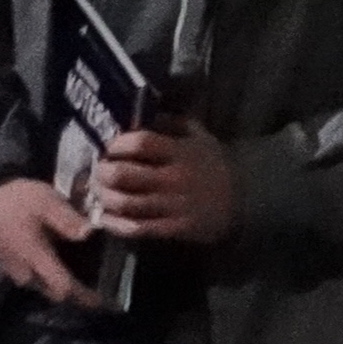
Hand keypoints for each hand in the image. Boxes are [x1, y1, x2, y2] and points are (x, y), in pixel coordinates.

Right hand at [0, 174, 109, 307]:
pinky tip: (70, 267)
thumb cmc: (20, 201)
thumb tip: (88, 233)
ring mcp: (18, 275)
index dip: (85, 297)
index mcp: (35, 256)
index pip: (62, 287)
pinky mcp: (15, 272)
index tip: (106, 300)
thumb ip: (67, 219)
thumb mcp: (47, 201)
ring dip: (67, 287)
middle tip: (104, 286)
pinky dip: (55, 279)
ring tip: (91, 276)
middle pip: (57, 293)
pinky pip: (39, 283)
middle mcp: (25, 273)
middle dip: (80, 294)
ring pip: (47, 290)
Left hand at [83, 120, 237, 244]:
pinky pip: (138, 228)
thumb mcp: (200, 136)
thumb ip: (171, 123)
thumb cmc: (215, 164)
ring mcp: (174, 206)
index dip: (117, 144)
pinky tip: (105, 219)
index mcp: (181, 152)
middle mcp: (175, 178)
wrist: (247, 199)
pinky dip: (116, 225)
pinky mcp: (175, 228)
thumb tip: (139, 115)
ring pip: (127, 204)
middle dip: (103, 173)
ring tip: (96, 194)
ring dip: (105, 199)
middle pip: (126, 176)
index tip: (106, 146)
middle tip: (95, 172)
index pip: (141, 144)